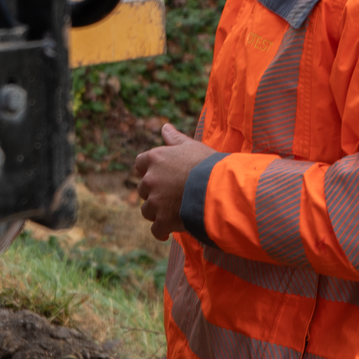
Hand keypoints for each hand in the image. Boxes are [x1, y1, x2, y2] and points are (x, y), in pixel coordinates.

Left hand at [131, 121, 209, 240]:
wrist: (218, 188)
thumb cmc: (207, 164)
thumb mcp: (191, 147)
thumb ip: (175, 139)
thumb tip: (164, 127)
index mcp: (155, 158)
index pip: (140, 163)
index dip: (149, 170)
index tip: (160, 175)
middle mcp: (151, 179)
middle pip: (143, 189)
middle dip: (154, 193)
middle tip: (171, 195)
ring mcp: (155, 201)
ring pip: (147, 210)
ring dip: (157, 212)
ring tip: (172, 213)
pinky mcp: (163, 220)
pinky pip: (156, 230)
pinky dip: (162, 231)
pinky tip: (169, 231)